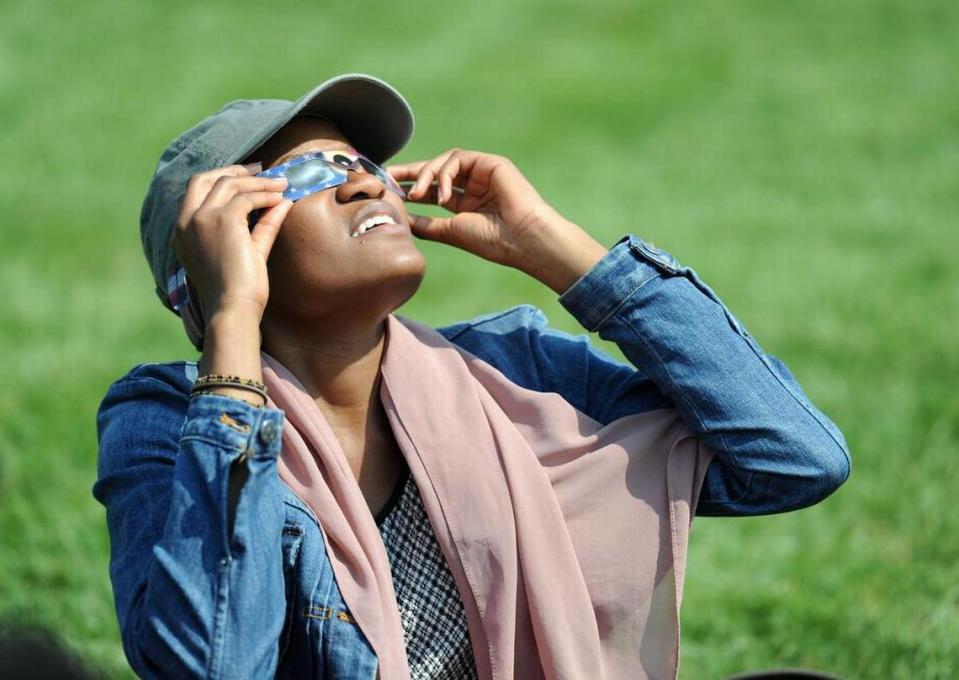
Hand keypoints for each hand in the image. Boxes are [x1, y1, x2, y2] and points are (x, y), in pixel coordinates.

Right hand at [171, 164, 291, 318]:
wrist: (234, 308)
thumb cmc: (239, 290)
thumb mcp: (248, 250)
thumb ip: (262, 224)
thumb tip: (282, 201)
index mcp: (182, 231)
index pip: (196, 190)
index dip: (221, 177)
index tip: (246, 175)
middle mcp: (186, 221)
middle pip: (207, 178)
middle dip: (235, 170)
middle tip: (263, 169)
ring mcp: (202, 218)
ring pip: (229, 183)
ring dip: (258, 181)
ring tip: (281, 184)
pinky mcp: (223, 220)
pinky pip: (247, 197)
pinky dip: (265, 195)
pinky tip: (280, 198)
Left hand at [389, 149, 607, 293]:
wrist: (523, 240)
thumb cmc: (492, 242)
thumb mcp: (450, 232)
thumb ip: (426, 225)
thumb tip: (400, 220)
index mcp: (465, 204)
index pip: (432, 189)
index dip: (410, 187)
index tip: (388, 188)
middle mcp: (474, 186)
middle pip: (436, 171)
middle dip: (410, 171)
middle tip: (388, 175)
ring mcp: (483, 173)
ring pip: (445, 162)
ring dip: (425, 176)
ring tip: (416, 195)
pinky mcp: (492, 163)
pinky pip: (458, 159)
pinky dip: (444, 174)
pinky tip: (442, 195)